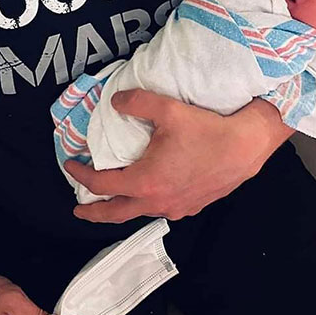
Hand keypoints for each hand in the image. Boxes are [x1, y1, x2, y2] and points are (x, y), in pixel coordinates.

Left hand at [66, 91, 291, 223]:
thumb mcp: (167, 108)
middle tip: (79, 210)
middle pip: (115, 213)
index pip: (102, 184)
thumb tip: (115, 101)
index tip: (71, 165)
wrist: (244, 147)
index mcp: (145, 181)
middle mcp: (157, 201)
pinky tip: (153, 191)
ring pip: (140, 212)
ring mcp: (175, 208)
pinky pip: (162, 209)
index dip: (81, 176)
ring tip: (115, 198)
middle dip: (93, 213)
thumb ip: (137, 102)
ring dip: (123, 207)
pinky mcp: (192, 207)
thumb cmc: (207, 129)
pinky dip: (148, 203)